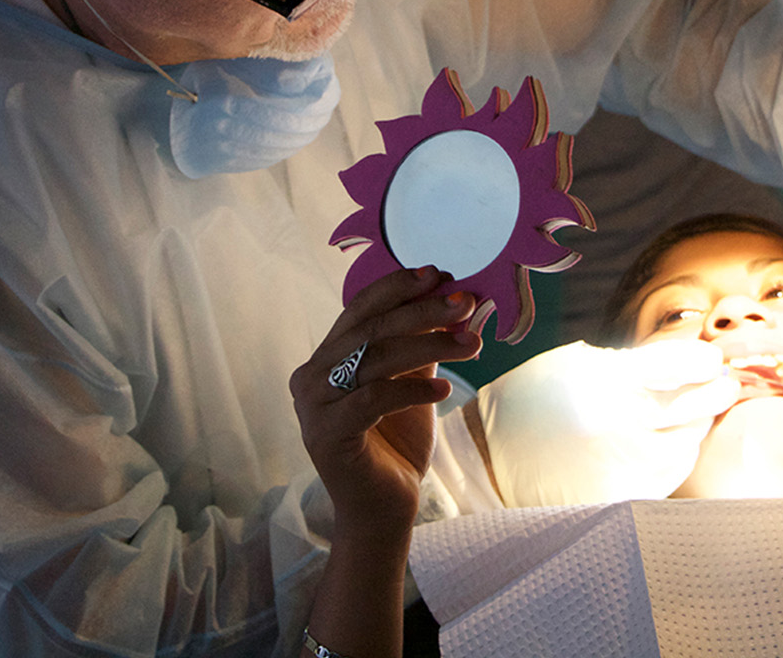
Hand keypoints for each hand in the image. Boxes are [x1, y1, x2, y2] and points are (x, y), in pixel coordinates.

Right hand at [290, 266, 480, 537]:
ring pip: (374, 360)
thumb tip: (453, 302)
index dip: (396, 288)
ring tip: (472, 344)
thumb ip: (419, 346)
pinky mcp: (327, 435)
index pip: (359, 309)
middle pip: (369, 329)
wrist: (384, 510)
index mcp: (326, 358)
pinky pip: (374, 399)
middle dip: (421, 311)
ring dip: (429, 346)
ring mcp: (313, 407)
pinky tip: (446, 390)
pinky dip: (413, 390)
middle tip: (464, 302)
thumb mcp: (410, 384)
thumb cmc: (396, 444)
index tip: (437, 274)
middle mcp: (310, 377)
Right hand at [475, 341, 743, 506]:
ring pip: (688, 441)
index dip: (702, 361)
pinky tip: (676, 442)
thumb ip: (631, 362)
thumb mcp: (574, 363)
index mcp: (603, 381)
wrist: (493, 459)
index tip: (711, 359)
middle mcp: (618, 423)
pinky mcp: (624, 497)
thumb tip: (688, 360)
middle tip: (723, 383)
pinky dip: (680, 455)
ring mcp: (624, 465)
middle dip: (714, 390)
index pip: (676, 365)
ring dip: (698, 423)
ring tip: (698, 412)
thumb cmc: (534, 402)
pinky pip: (671, 473)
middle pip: (692, 405)